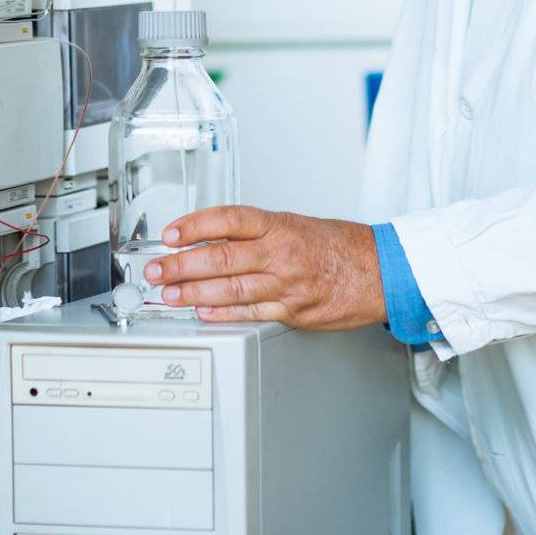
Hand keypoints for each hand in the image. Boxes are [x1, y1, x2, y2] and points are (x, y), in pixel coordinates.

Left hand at [143, 205, 387, 329]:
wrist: (379, 270)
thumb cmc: (338, 246)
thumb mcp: (295, 225)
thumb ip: (256, 233)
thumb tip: (211, 238)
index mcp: (280, 225)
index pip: (230, 219)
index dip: (196, 225)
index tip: (171, 233)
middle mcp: (281, 253)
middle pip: (222, 257)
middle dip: (182, 265)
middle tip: (156, 269)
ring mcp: (287, 284)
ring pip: (231, 288)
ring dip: (194, 293)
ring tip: (168, 295)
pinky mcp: (293, 312)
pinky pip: (252, 314)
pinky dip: (224, 315)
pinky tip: (203, 313)